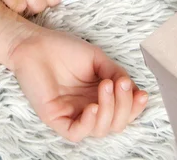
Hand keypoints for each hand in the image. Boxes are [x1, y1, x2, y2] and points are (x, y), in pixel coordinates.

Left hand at [8, 25, 148, 141]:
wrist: (34, 43)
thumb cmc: (62, 48)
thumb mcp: (96, 58)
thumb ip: (115, 72)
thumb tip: (132, 88)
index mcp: (99, 95)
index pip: (123, 111)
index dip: (134, 106)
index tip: (142, 94)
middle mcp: (88, 107)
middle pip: (116, 123)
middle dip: (124, 106)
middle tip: (120, 84)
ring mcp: (73, 114)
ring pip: (100, 130)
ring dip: (109, 110)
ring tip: (105, 87)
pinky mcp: (57, 119)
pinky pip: (77, 133)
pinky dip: (90, 123)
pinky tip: (93, 107)